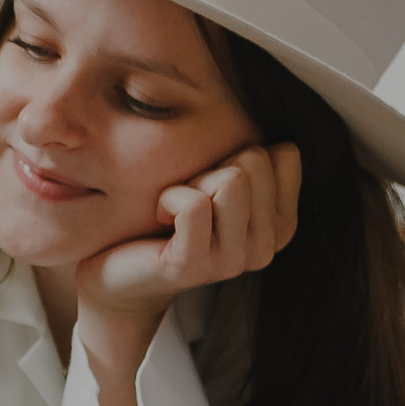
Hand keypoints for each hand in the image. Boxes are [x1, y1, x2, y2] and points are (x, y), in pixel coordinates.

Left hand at [76, 142, 300, 345]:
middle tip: (187, 197)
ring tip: (173, 209)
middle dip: (213, 166)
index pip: (285, 154)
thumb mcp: (216, 184)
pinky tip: (160, 217)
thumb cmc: (168, 219)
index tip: (213, 182)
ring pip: (231, 181)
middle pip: (255, 162)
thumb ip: (249, 163)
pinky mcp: (193, 266)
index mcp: (280, 225)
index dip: (238, 154)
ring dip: (191, 182)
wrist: (118, 272)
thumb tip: (264, 132)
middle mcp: (265, 247)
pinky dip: (168, 197)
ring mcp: (232, 261)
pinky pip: (194, 204)